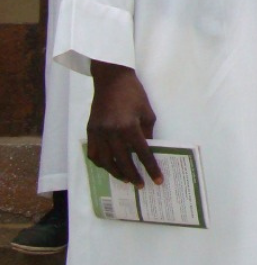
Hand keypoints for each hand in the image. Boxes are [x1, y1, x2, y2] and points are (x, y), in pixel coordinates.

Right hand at [86, 62, 161, 188]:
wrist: (111, 79)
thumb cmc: (133, 93)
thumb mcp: (147, 111)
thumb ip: (147, 132)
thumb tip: (148, 149)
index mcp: (129, 127)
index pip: (142, 153)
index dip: (150, 168)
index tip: (157, 180)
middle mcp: (112, 133)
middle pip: (123, 161)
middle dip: (133, 175)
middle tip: (140, 185)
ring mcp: (98, 133)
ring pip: (106, 161)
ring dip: (116, 172)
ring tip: (126, 178)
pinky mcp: (90, 131)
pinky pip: (93, 154)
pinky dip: (101, 163)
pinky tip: (109, 166)